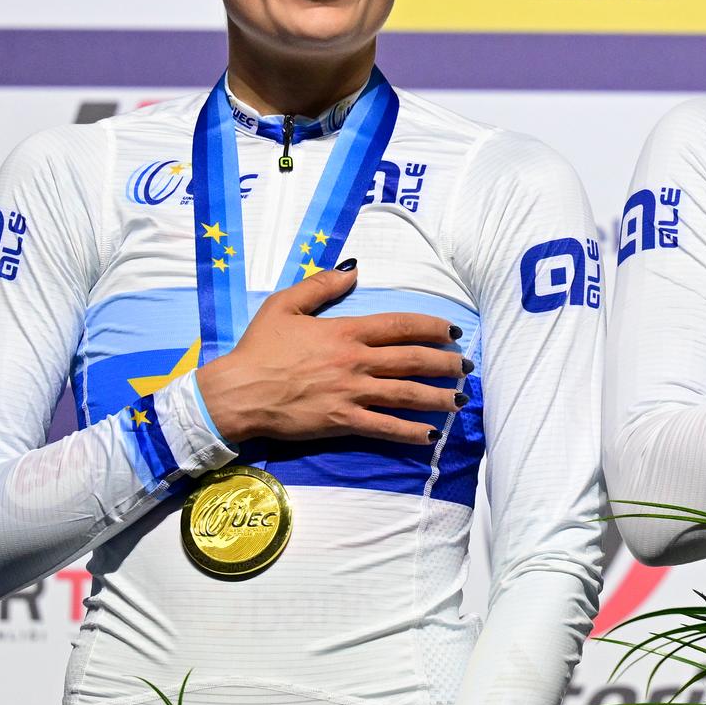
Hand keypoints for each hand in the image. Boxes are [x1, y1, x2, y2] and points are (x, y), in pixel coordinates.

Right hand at [195, 261, 468, 445]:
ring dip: (437, 397)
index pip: (400, 326)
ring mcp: (351, 393)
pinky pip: (384, 427)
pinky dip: (409, 432)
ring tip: (460, 400)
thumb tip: (354, 269)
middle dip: (445, 363)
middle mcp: (355, 361)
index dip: (431, 327)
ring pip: (405, 394)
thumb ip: (321, 285)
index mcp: (346, 332)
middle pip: (412, 360)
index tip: (452, 331)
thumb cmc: (259, 348)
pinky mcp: (342, 421)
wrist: (238, 392)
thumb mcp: (285, 305)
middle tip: (467, 367)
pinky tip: (429, 435)